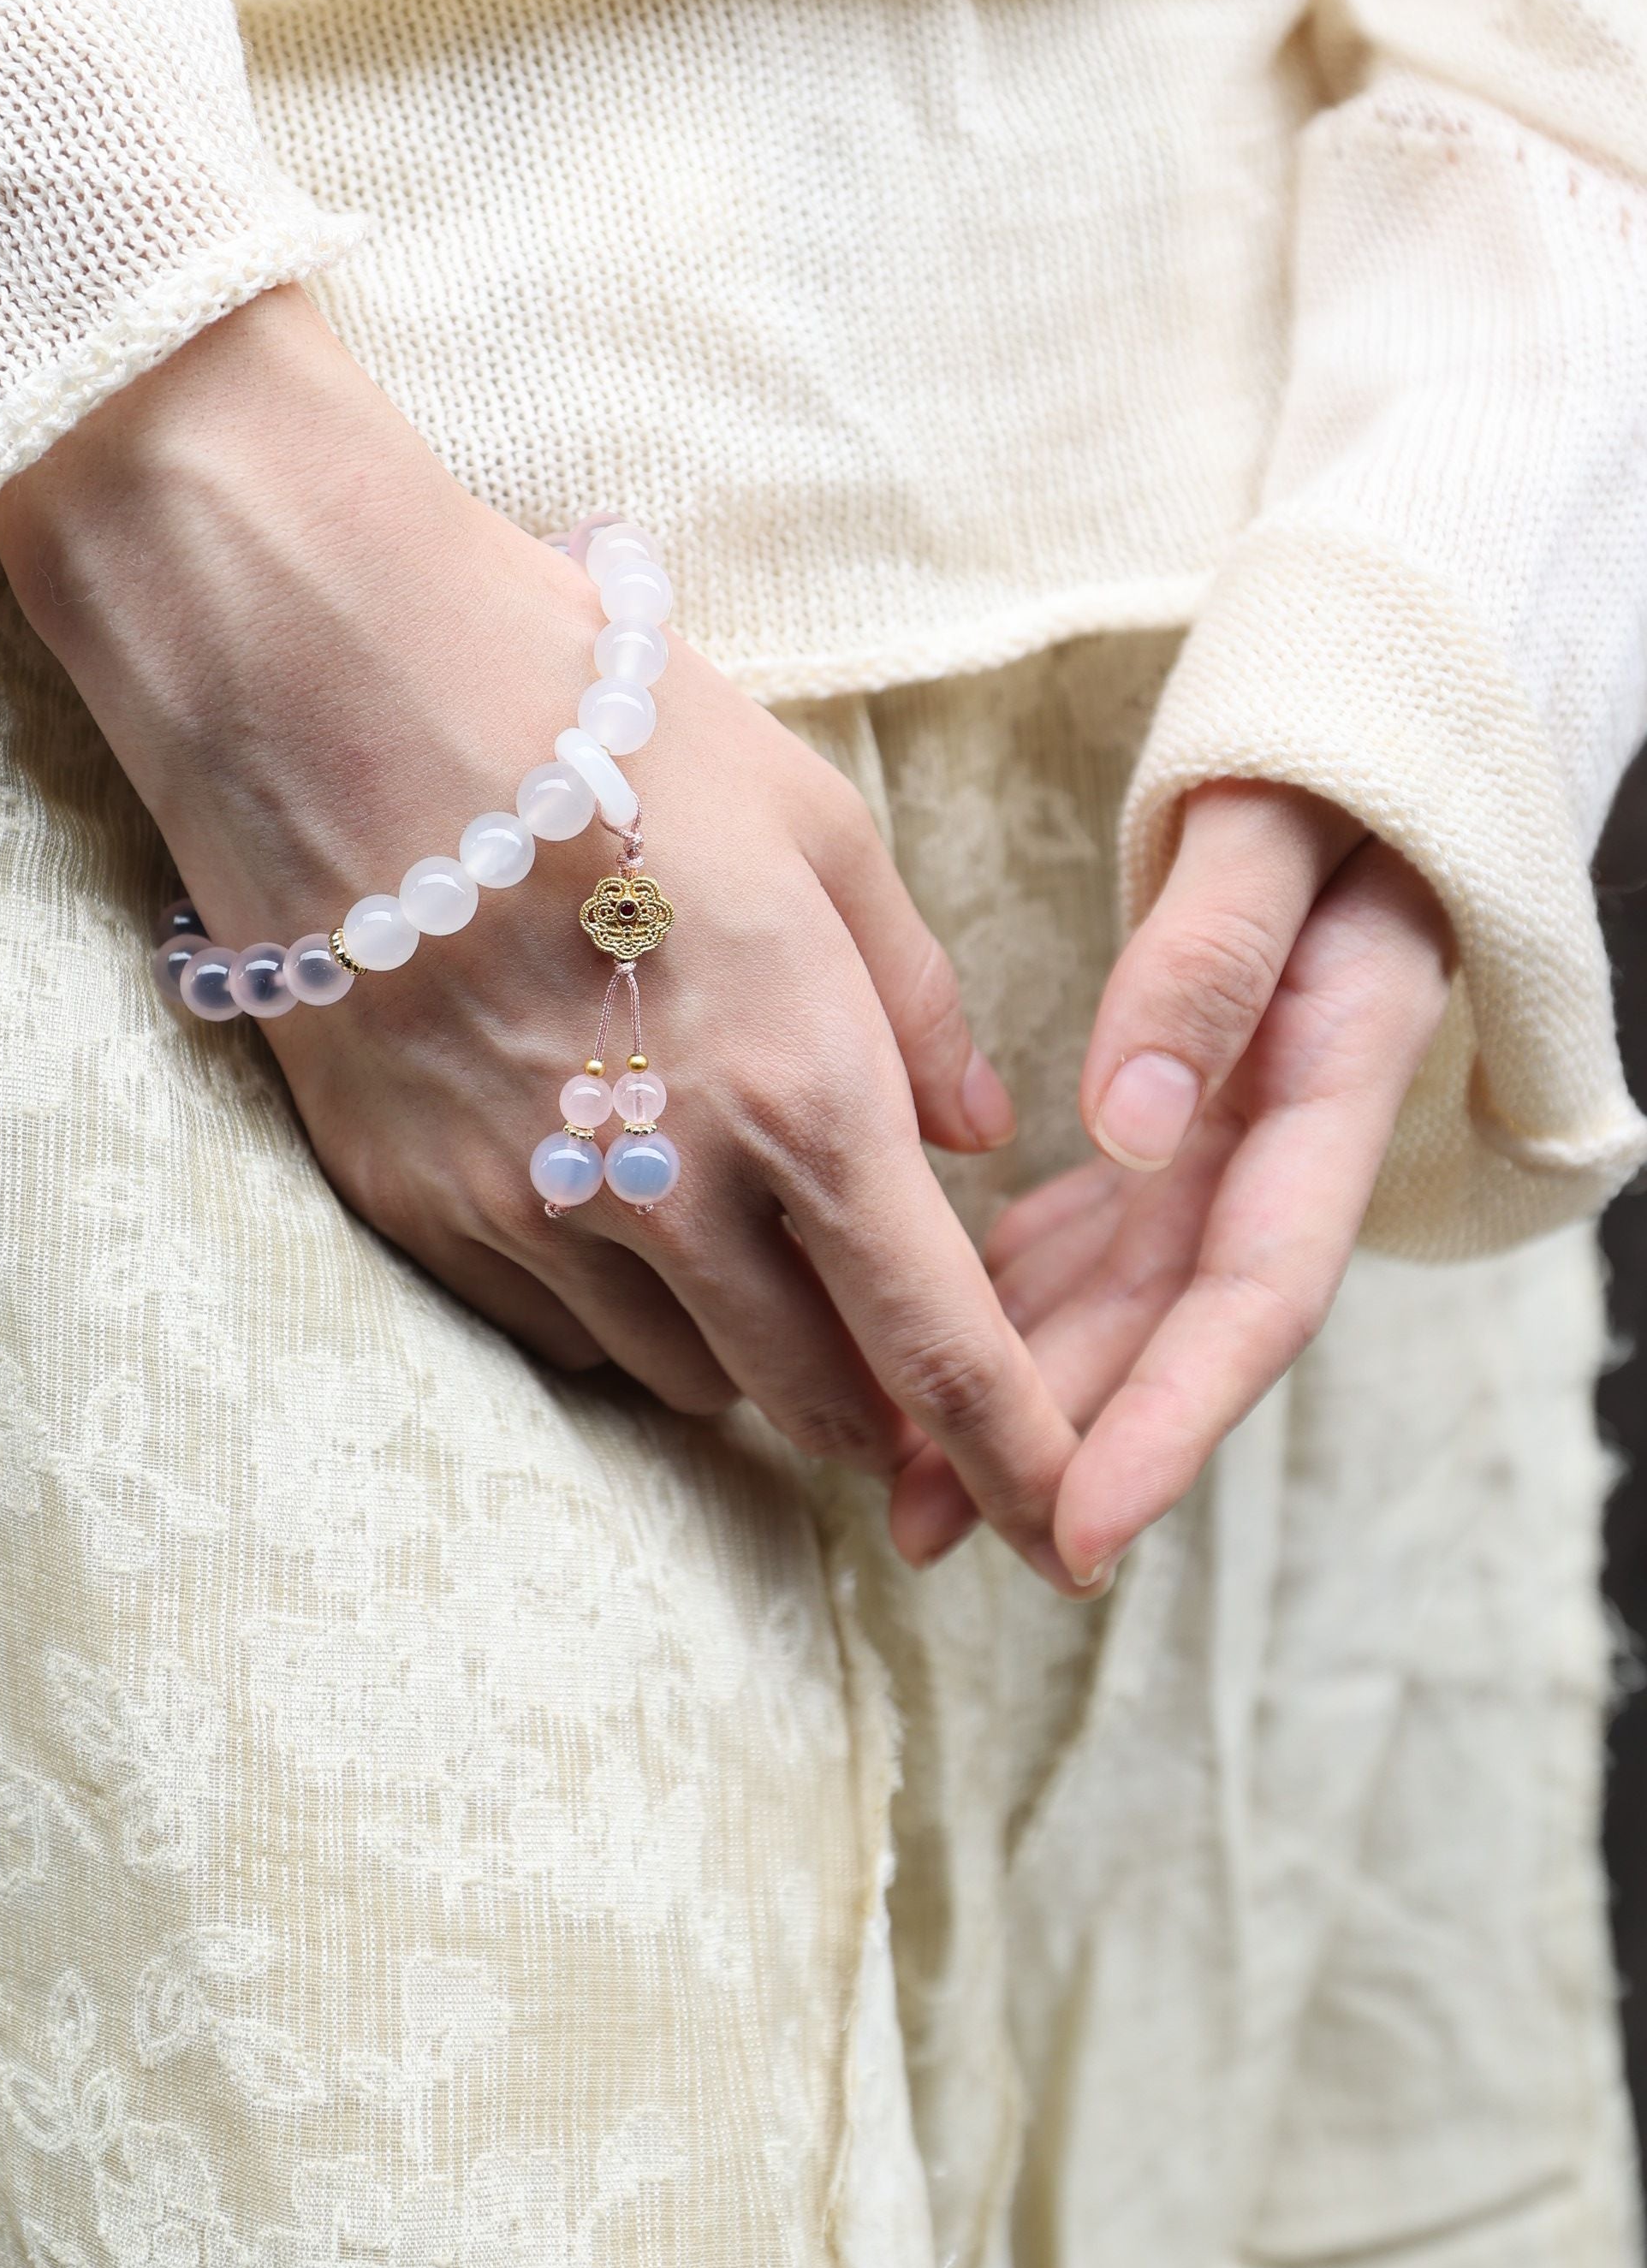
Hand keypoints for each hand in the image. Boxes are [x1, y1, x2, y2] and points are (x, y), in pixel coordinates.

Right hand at [0, 289, 1096, 1590]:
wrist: (335, 688)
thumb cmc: (603, 725)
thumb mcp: (815, 828)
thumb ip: (919, 1003)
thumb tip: (978, 1135)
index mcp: (802, 1091)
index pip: (938, 1347)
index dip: (1018, 1458)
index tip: (1064, 1524)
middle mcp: (667, 1186)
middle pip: (814, 1400)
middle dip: (883, 1407)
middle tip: (899, 1353)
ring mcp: (526, 1213)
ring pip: (683, 1382)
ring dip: (747, 1353)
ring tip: (746, 1245)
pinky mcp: (418, 1210)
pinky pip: (555, 1335)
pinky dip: (618, 1314)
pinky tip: (618, 1213)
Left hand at [973, 780, 1453, 1587]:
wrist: (1363, 734)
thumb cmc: (1321, 760)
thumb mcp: (1271, 829)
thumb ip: (1212, 961)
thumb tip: (1133, 1121)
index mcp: (1328, 1080)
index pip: (1253, 1291)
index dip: (1170, 1418)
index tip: (1079, 1519)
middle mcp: (1282, 1134)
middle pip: (1171, 1323)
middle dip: (1064, 1444)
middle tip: (934, 1533)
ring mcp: (1233, 1131)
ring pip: (1124, 1291)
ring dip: (1023, 1387)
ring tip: (903, 1482)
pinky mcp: (1185, 1112)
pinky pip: (1098, 1226)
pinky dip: (1018, 1287)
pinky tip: (928, 1331)